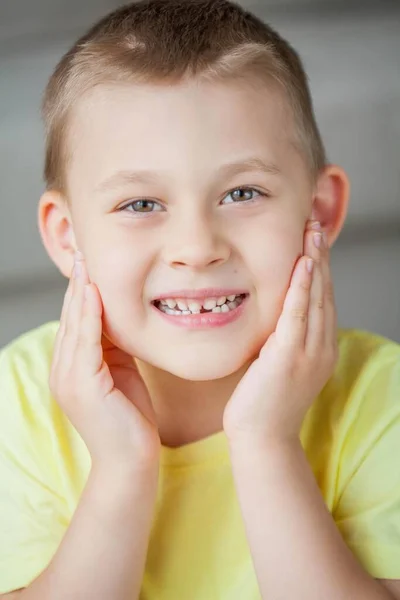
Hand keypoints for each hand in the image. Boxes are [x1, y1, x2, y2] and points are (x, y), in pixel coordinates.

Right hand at [49, 251, 160, 471]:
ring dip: (81, 290)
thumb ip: (114, 347)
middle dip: (78, 281)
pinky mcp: (82, 385)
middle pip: (71, 316)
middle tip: (83, 248)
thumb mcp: (121, 374)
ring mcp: (68, 378)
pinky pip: (86, 341)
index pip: (76, 319)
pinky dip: (90, 315)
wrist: (132, 462)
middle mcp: (63, 370)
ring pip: (75, 324)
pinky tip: (94, 292)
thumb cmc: (132, 419)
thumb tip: (118, 317)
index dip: (82, 288)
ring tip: (86, 260)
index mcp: (72, 367)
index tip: (90, 260)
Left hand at [223, 220, 337, 444]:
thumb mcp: (277, 364)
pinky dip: (303, 287)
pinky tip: (304, 264)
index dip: (320, 267)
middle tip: (316, 223)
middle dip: (321, 256)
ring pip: (317, 298)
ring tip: (313, 232)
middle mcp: (321, 348)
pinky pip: (299, 315)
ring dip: (316, 262)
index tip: (313, 239)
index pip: (322, 299)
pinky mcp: (290, 357)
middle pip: (324, 292)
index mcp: (319, 348)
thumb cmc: (262, 403)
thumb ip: (281, 338)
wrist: (261, 439)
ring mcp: (309, 353)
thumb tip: (273, 316)